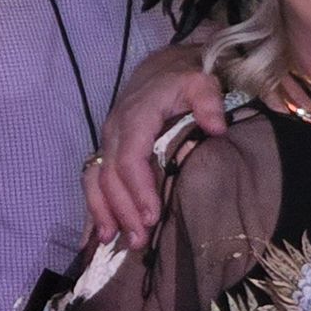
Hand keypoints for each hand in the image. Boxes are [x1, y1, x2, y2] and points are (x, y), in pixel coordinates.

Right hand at [86, 42, 221, 247]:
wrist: (163, 67)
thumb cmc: (186, 78)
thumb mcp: (202, 81)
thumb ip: (209, 101)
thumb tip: (217, 127)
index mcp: (137, 116)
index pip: (131, 158)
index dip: (139, 189)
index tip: (152, 216)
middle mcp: (115, 130)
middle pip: (111, 176)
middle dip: (122, 210)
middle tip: (138, 241)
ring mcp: (108, 141)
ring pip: (96, 180)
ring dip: (102, 212)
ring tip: (111, 242)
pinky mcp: (107, 150)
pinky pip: (93, 180)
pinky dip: (93, 206)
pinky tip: (96, 234)